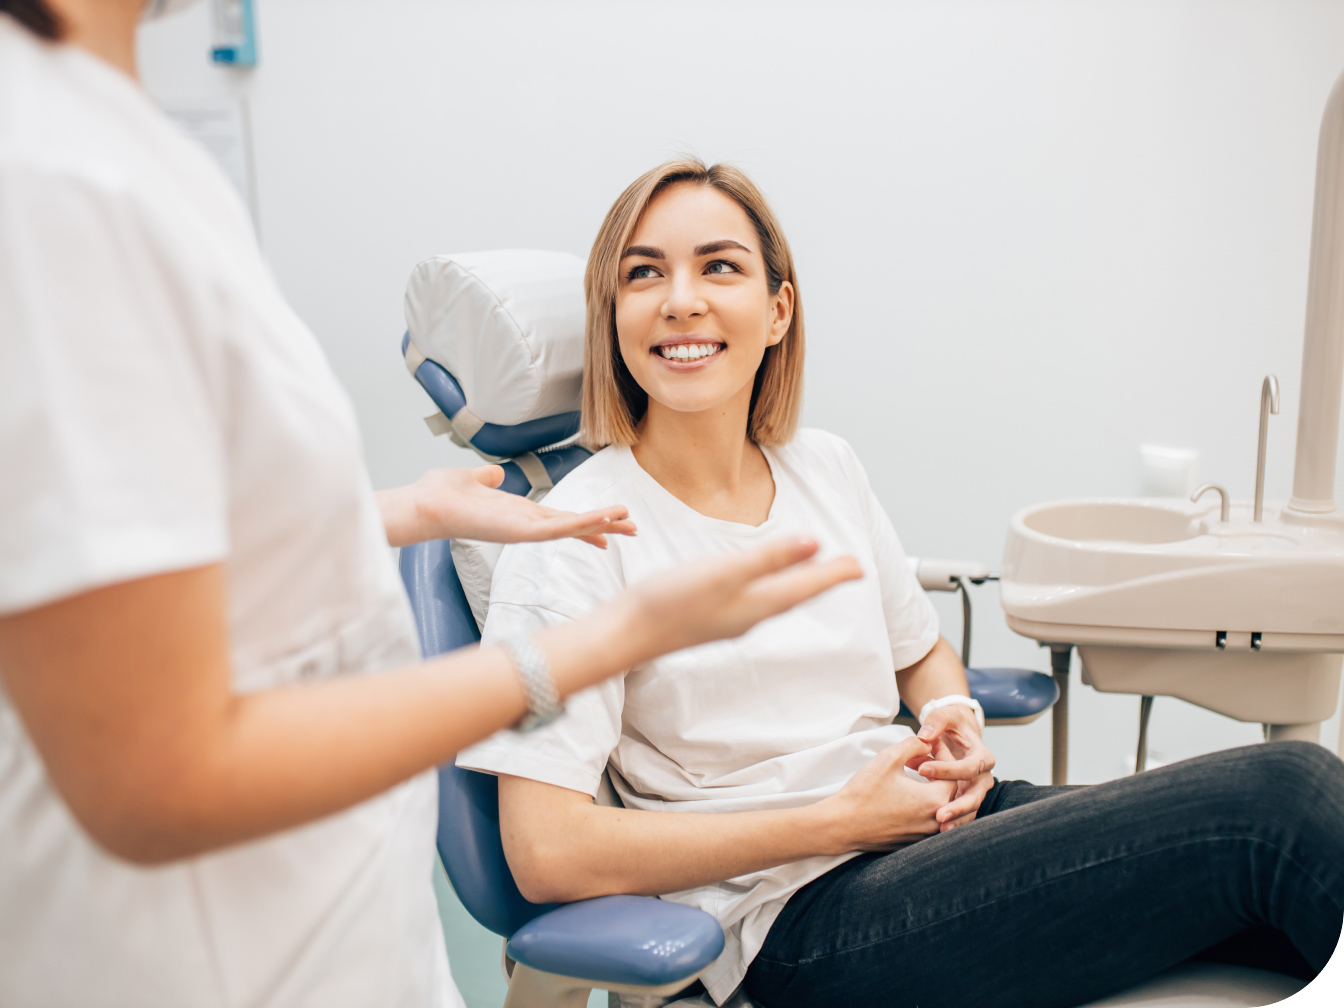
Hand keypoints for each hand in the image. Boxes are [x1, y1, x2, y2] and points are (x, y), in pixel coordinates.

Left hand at [378, 465, 636, 547]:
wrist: (424, 504)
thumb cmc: (441, 494)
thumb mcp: (472, 479)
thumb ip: (487, 477)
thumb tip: (495, 473)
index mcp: (518, 513)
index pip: (560, 518)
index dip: (586, 520)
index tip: (609, 525)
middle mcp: (525, 525)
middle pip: (574, 525)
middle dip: (604, 526)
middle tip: (634, 529)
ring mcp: (524, 531)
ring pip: (571, 528)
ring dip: (600, 524)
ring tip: (629, 522)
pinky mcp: (520, 533)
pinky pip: (558, 529)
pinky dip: (582, 524)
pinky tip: (602, 520)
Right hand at [614, 536, 862, 665]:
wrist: (626, 634)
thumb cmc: (670, 602)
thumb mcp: (724, 572)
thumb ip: (769, 558)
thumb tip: (814, 543)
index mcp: (758, 604)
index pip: (807, 586)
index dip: (835, 574)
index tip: (861, 566)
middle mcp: (749, 616)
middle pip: (797, 595)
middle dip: (823, 579)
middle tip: (848, 569)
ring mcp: (729, 620)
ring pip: (777, 599)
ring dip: (799, 584)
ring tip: (813, 573)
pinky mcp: (710, 617)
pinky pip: (755, 601)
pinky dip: (771, 588)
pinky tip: (761, 584)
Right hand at [816, 737, 956, 851]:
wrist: (842, 825)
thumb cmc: (865, 791)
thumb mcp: (889, 758)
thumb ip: (914, 745)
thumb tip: (928, 743)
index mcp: (934, 800)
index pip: (953, 773)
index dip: (943, 755)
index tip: (930, 745)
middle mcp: (935, 821)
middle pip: (949, 791)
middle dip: (938, 771)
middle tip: (921, 757)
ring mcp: (924, 835)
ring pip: (940, 807)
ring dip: (931, 788)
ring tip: (915, 774)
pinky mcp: (912, 841)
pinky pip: (928, 820)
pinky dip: (923, 805)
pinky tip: (906, 793)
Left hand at [911, 705, 995, 830]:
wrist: (957, 734)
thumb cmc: (950, 724)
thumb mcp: (945, 716)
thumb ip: (936, 721)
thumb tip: (925, 735)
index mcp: (982, 756)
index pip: (968, 767)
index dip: (946, 769)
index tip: (921, 770)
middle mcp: (983, 776)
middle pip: (976, 795)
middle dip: (958, 806)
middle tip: (939, 815)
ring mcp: (976, 790)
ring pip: (971, 809)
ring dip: (957, 820)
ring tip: (940, 828)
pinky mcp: (966, 799)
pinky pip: (963, 814)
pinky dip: (954, 823)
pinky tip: (938, 832)